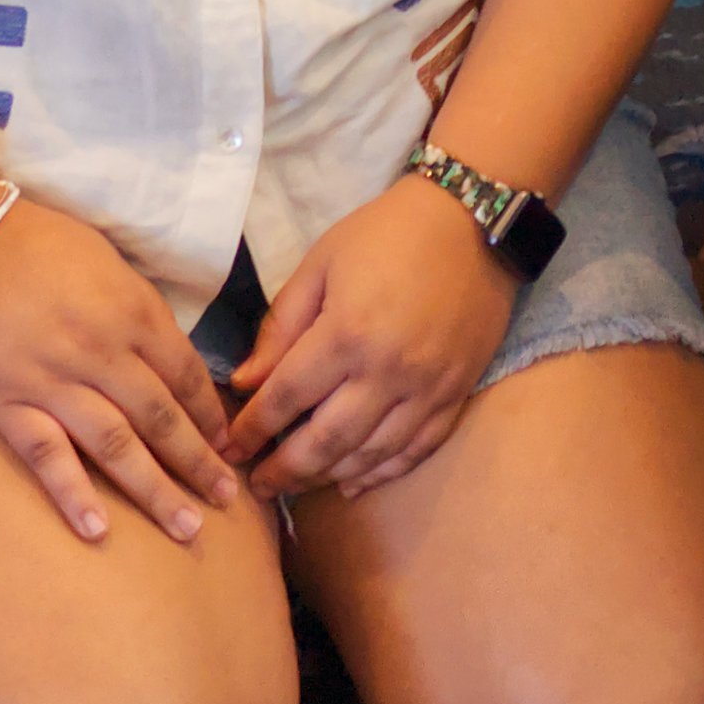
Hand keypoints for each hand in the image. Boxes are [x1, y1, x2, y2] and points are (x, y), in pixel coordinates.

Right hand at [0, 189, 241, 542]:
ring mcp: (54, 382)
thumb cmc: (36, 243)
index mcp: (132, 311)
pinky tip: (98, 530)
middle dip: (197, 463)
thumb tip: (167, 355)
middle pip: (160, 418)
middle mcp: (101, 351)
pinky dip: (74, 494)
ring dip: (154, 490)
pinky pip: (48, 456)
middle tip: (226, 500)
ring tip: (186, 528)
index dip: (210, 415)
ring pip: (116, 446)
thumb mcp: (106, 263)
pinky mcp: (7, 404)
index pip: (185, 374)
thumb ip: (138, 311)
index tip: (229, 446)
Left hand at [223, 175, 515, 504]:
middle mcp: (387, 370)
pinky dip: (382, 474)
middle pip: (326, 441)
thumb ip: (282, 325)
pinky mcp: (457, 393)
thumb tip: (247, 384)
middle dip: (285, 470)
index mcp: (347, 331)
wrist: (473, 218)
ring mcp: (427, 388)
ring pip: (370, 455)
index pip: (287, 397)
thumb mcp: (322, 262)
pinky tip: (354, 482)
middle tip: (259, 485)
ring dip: (328, 477)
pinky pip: (416, 450)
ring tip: (297, 485)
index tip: (230, 448)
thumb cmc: (388, 233)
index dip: (254, 428)